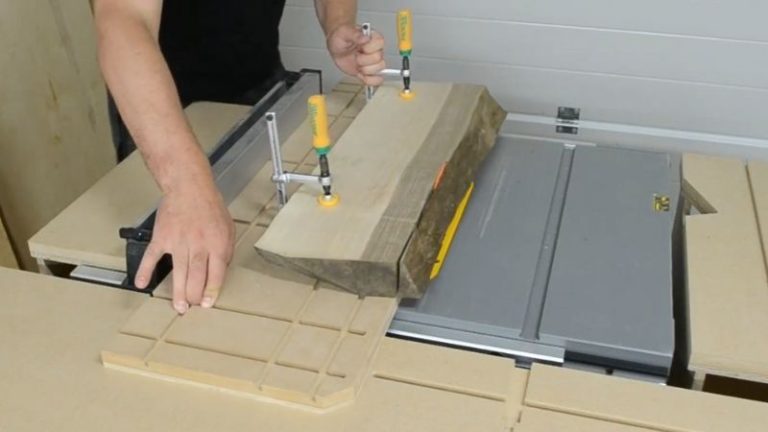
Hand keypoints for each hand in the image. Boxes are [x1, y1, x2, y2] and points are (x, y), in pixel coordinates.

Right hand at [135, 182, 234, 313]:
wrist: (189, 188)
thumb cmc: (210, 208)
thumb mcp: (228, 229)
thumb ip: (225, 251)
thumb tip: (220, 272)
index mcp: (217, 243)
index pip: (216, 273)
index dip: (211, 291)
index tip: (207, 303)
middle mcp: (198, 245)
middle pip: (196, 276)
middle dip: (194, 295)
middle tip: (191, 308)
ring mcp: (178, 242)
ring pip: (179, 271)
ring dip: (178, 291)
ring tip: (178, 306)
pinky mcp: (162, 237)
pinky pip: (152, 256)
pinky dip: (145, 270)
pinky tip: (142, 283)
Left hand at [327, 24, 384, 85]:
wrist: (336, 45)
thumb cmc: (342, 36)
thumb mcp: (345, 32)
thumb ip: (355, 34)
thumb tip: (365, 38)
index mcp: (373, 38)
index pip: (380, 43)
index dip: (369, 48)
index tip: (360, 47)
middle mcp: (375, 50)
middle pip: (379, 59)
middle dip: (364, 60)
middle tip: (356, 56)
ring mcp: (373, 62)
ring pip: (379, 70)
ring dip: (366, 70)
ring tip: (357, 65)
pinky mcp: (368, 72)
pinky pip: (376, 80)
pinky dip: (370, 81)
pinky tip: (362, 76)